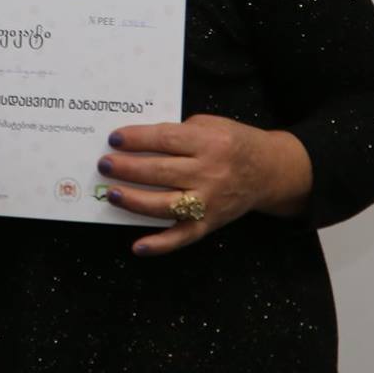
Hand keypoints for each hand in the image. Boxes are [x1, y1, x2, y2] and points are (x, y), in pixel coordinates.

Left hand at [100, 115, 311, 255]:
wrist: (269, 172)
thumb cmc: (233, 143)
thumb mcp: (211, 125)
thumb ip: (180, 132)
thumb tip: (137, 143)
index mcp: (210, 142)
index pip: (166, 139)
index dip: (137, 139)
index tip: (114, 139)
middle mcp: (210, 172)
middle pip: (161, 171)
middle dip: (128, 168)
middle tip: (104, 164)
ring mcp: (209, 201)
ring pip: (166, 204)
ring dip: (135, 201)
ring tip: (112, 193)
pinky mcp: (210, 223)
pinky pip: (182, 237)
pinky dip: (160, 245)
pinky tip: (137, 246)